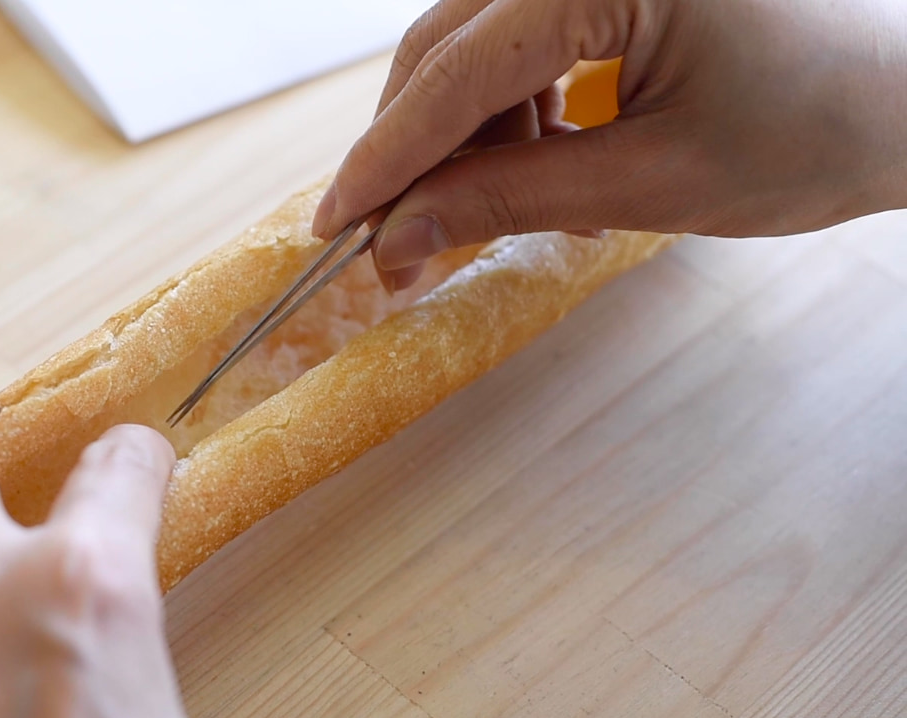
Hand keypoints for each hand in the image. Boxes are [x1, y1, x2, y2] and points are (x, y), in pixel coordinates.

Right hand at [316, 0, 906, 286]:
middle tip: (396, 246)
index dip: (385, 160)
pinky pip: (518, 35)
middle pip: (445, 43)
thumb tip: (398, 238)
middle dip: (415, 150)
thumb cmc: (818, 130)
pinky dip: (509, 107)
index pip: (454, 71)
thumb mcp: (651, 183)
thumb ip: (507, 201)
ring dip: (463, 134)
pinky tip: (542, 160)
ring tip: (498, 209)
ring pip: (472, 42)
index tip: (334, 230)